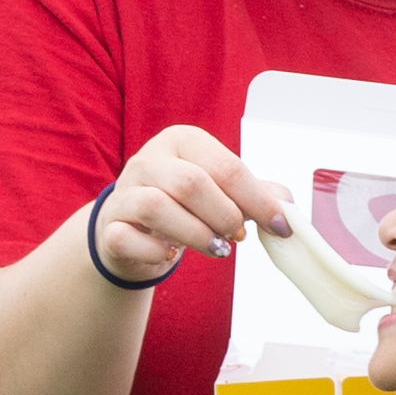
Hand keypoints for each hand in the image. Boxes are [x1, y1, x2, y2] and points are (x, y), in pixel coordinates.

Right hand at [86, 125, 298, 286]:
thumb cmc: (183, 205)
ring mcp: (125, 191)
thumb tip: (286, 208)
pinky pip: (128, 237)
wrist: (131, 227)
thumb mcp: (220, 192)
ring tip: (215, 248)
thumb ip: (254, 195)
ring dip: (196, 235)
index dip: (257, 200)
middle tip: (238, 237)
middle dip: (224, 216)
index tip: (279, 226)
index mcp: (182, 141)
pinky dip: (156, 251)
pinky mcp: (109, 225)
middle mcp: (149, 159)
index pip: (226, 167)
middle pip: (191, 183)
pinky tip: (171, 253)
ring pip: (157, 207)